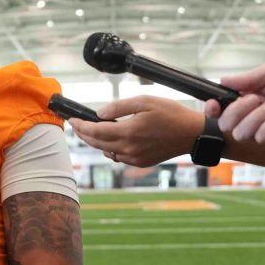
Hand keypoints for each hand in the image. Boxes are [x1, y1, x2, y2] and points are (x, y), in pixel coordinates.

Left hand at [68, 96, 204, 166]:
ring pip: (106, 151)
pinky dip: (110, 149)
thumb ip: (119, 106)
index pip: (95, 131)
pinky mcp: (141, 163)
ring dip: (96, 142)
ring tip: (90, 131)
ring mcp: (135, 158)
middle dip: (83, 134)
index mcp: (128, 131)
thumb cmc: (171, 113)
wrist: (191, 134)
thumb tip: (100, 113)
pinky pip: (118, 157)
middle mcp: (129, 148)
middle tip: (76, 126)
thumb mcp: (145, 101)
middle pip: (97, 143)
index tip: (72, 120)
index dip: (81, 126)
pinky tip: (110, 140)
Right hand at [214, 54, 264, 142]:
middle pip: (228, 124)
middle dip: (235, 112)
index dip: (214, 108)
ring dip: (255, 117)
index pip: (225, 107)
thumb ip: (250, 78)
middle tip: (254, 98)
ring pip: (244, 134)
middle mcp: (259, 112)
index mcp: (254, 94)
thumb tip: (223, 80)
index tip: (213, 103)